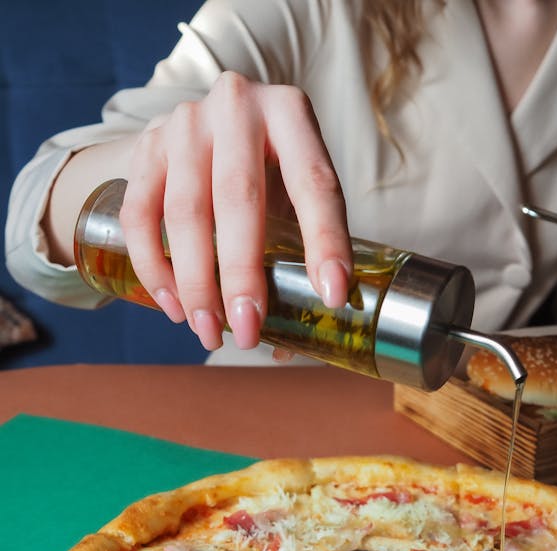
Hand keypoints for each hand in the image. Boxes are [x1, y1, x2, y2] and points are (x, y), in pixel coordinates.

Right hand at [119, 72, 351, 350]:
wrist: (211, 126)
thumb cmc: (268, 172)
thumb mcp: (296, 194)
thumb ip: (301, 257)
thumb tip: (289, 350)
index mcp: (290, 113)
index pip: (313, 182)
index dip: (325, 241)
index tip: (330, 296)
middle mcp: (235, 107)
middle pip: (237, 199)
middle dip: (241, 275)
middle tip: (247, 333)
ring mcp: (184, 123)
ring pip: (184, 212)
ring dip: (194, 283)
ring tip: (209, 332)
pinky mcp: (145, 146)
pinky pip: (139, 215)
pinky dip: (154, 267)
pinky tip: (173, 307)